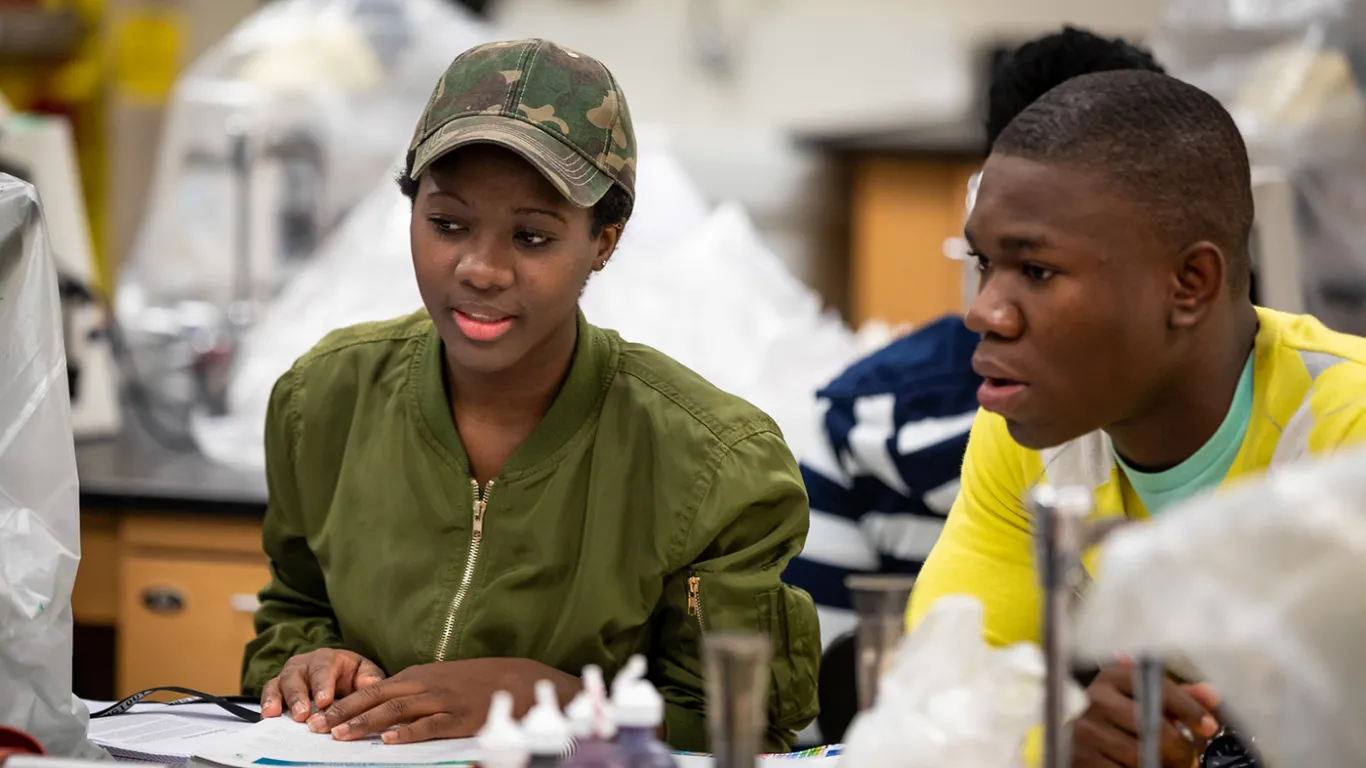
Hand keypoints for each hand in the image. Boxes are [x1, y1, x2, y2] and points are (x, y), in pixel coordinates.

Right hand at [260, 649, 385, 721]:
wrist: (340, 676)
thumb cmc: (352, 675)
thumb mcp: (365, 673)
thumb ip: (369, 677)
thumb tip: (369, 683)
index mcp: (328, 658)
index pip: (323, 668)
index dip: (323, 685)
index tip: (324, 702)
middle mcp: (305, 664)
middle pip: (297, 675)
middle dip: (298, 696)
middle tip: (302, 715)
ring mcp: (289, 676)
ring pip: (279, 683)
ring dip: (277, 699)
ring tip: (275, 715)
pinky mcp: (278, 688)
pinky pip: (268, 692)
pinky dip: (266, 703)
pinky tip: (267, 716)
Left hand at [318, 658, 580, 743]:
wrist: (516, 680)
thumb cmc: (475, 683)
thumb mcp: (438, 681)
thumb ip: (411, 692)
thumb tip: (381, 711)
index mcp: (416, 675)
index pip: (370, 690)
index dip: (342, 704)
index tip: (317, 718)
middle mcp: (424, 684)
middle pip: (375, 697)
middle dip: (343, 712)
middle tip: (316, 728)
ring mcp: (441, 700)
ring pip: (396, 709)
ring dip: (366, 722)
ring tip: (341, 735)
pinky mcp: (458, 717)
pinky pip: (429, 725)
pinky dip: (408, 732)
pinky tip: (389, 741)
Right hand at [1071, 663, 1220, 767]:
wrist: (1079, 745)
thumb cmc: (1118, 723)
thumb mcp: (1144, 704)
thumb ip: (1178, 699)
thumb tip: (1210, 694)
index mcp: (1113, 678)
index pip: (1157, 686)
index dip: (1189, 708)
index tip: (1208, 726)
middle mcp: (1095, 698)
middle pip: (1153, 726)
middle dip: (1179, 749)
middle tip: (1189, 759)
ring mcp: (1085, 728)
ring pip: (1139, 754)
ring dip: (1160, 766)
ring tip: (1163, 765)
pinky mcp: (1080, 756)